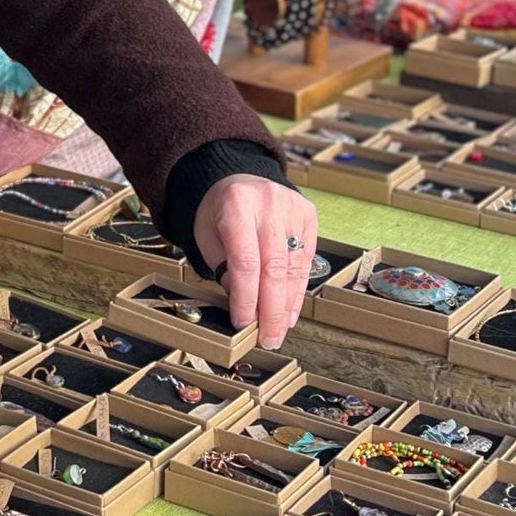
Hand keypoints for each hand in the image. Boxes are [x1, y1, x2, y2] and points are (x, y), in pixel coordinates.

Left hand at [193, 174, 316, 346]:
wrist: (238, 177)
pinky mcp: (308, 214)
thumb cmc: (219, 211)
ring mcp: (292, 207)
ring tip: (278, 330)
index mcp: (236, 204)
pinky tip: (289, 311)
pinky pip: (306, 260)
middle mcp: (269, 203)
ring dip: (286, 305)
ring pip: (294, 267)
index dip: (246, 298)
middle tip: (267, 338)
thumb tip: (245, 309)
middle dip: (271, 310)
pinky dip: (297, 290)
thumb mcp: (207, 236)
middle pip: (274, 268)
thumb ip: (225, 269)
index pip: (245, 262)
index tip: (243, 323)